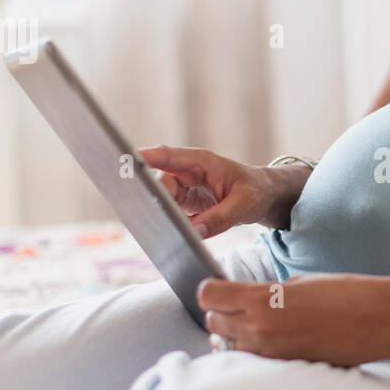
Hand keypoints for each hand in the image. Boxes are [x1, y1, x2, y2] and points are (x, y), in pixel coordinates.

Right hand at [139, 145, 306, 236]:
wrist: (263, 195)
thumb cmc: (255, 192)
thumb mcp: (243, 205)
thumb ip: (219, 218)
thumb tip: (193, 232)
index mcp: (201, 161)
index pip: (168, 156)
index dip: (146, 158)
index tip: (126, 163)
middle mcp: (187, 171)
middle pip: (160, 183)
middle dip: (153, 198)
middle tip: (149, 216)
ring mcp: (183, 187)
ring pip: (161, 200)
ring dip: (160, 213)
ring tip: (162, 229)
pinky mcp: (183, 202)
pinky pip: (169, 211)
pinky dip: (168, 222)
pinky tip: (168, 233)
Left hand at [197, 273, 389, 365]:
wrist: (383, 319)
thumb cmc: (347, 293)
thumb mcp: (300, 283)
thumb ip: (268, 293)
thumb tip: (249, 302)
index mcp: (262, 300)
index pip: (208, 296)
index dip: (212, 291)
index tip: (221, 290)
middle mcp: (261, 330)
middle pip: (213, 323)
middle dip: (223, 315)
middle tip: (241, 309)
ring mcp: (273, 355)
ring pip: (230, 349)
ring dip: (237, 338)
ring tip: (260, 329)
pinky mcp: (288, 370)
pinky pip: (255, 364)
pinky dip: (257, 355)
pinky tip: (275, 344)